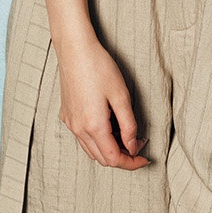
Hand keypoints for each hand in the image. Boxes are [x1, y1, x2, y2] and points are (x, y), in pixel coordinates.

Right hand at [55, 33, 150, 169]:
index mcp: (93, 126)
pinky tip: (110, 125)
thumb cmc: (99, 68)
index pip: (113, 159)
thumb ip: (128, 126)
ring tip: (127, 134)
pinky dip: (99, 140)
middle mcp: (78, 129)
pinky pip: (83, 138)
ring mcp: (70, 123)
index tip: (145, 158)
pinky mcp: (67, 116)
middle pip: (102, 159)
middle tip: (139, 145)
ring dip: (110, 149)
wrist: (75, 50)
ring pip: (91, 150)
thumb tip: (134, 146)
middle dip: (122, 157)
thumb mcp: (121, 96)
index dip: (131, 162)